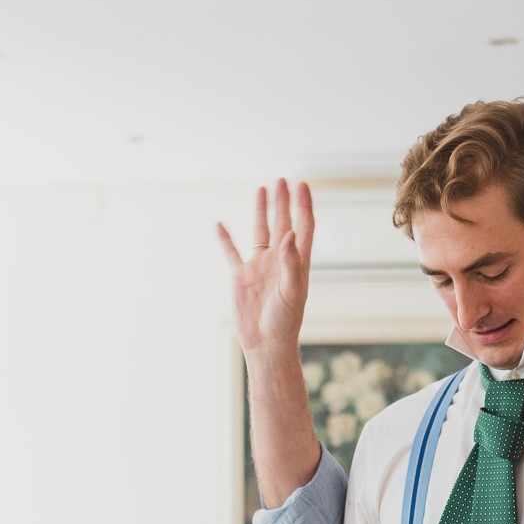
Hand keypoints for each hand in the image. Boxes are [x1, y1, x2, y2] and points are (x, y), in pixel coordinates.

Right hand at [218, 179, 314, 356]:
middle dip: (283, 201)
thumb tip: (289, 233)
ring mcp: (260, 267)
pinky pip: (232, 253)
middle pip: (283, 223)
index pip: (303, 227)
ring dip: (260, 211)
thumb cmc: (285, 322)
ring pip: (260, 232)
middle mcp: (279, 260)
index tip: (302, 185)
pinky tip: (220, 224)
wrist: (266, 344)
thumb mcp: (292, 291)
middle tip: (282, 179)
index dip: (303, 205)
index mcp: (297, 262)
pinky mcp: (242, 277)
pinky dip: (225, 239)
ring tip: (261, 189)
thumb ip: (291, 262)